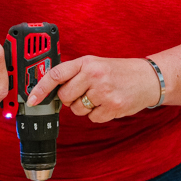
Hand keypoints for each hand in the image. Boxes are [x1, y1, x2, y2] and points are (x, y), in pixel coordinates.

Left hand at [27, 56, 160, 122]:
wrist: (148, 78)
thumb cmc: (120, 71)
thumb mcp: (96, 63)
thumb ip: (74, 72)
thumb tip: (50, 88)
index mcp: (87, 62)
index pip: (56, 74)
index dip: (40, 88)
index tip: (32, 99)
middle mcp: (94, 75)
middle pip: (64, 97)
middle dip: (70, 99)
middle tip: (85, 92)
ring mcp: (103, 91)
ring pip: (76, 110)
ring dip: (84, 107)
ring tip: (100, 96)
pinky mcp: (112, 106)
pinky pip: (92, 118)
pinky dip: (98, 114)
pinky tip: (108, 104)